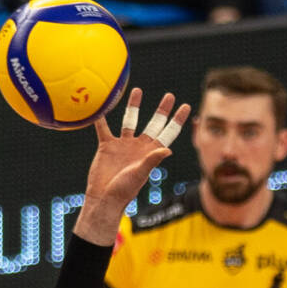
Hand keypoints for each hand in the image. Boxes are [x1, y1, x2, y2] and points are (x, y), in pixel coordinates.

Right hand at [73, 89, 189, 242]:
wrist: (103, 197)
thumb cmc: (124, 190)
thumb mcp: (139, 174)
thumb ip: (152, 160)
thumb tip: (168, 149)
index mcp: (151, 152)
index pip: (168, 133)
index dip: (177, 120)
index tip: (186, 106)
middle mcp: (139, 146)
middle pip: (153, 123)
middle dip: (162, 110)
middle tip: (169, 95)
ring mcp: (123, 145)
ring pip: (130, 121)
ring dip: (133, 105)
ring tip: (137, 90)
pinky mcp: (107, 145)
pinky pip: (104, 128)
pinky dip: (101, 118)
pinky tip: (100, 106)